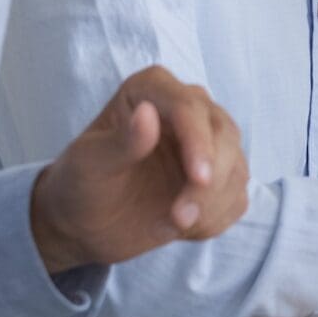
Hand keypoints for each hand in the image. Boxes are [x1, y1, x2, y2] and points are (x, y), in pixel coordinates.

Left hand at [29, 66, 247, 275]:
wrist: (83, 223)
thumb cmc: (80, 184)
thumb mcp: (89, 164)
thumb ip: (120, 142)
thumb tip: (148, 113)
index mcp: (153, 90)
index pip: (190, 107)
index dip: (200, 143)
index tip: (200, 179)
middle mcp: (188, 108)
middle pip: (224, 136)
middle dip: (208, 182)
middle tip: (180, 218)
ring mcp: (207, 143)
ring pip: (236, 168)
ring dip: (212, 205)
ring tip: (175, 225)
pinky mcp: (217, 177)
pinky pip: (237, 197)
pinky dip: (217, 218)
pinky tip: (183, 226)